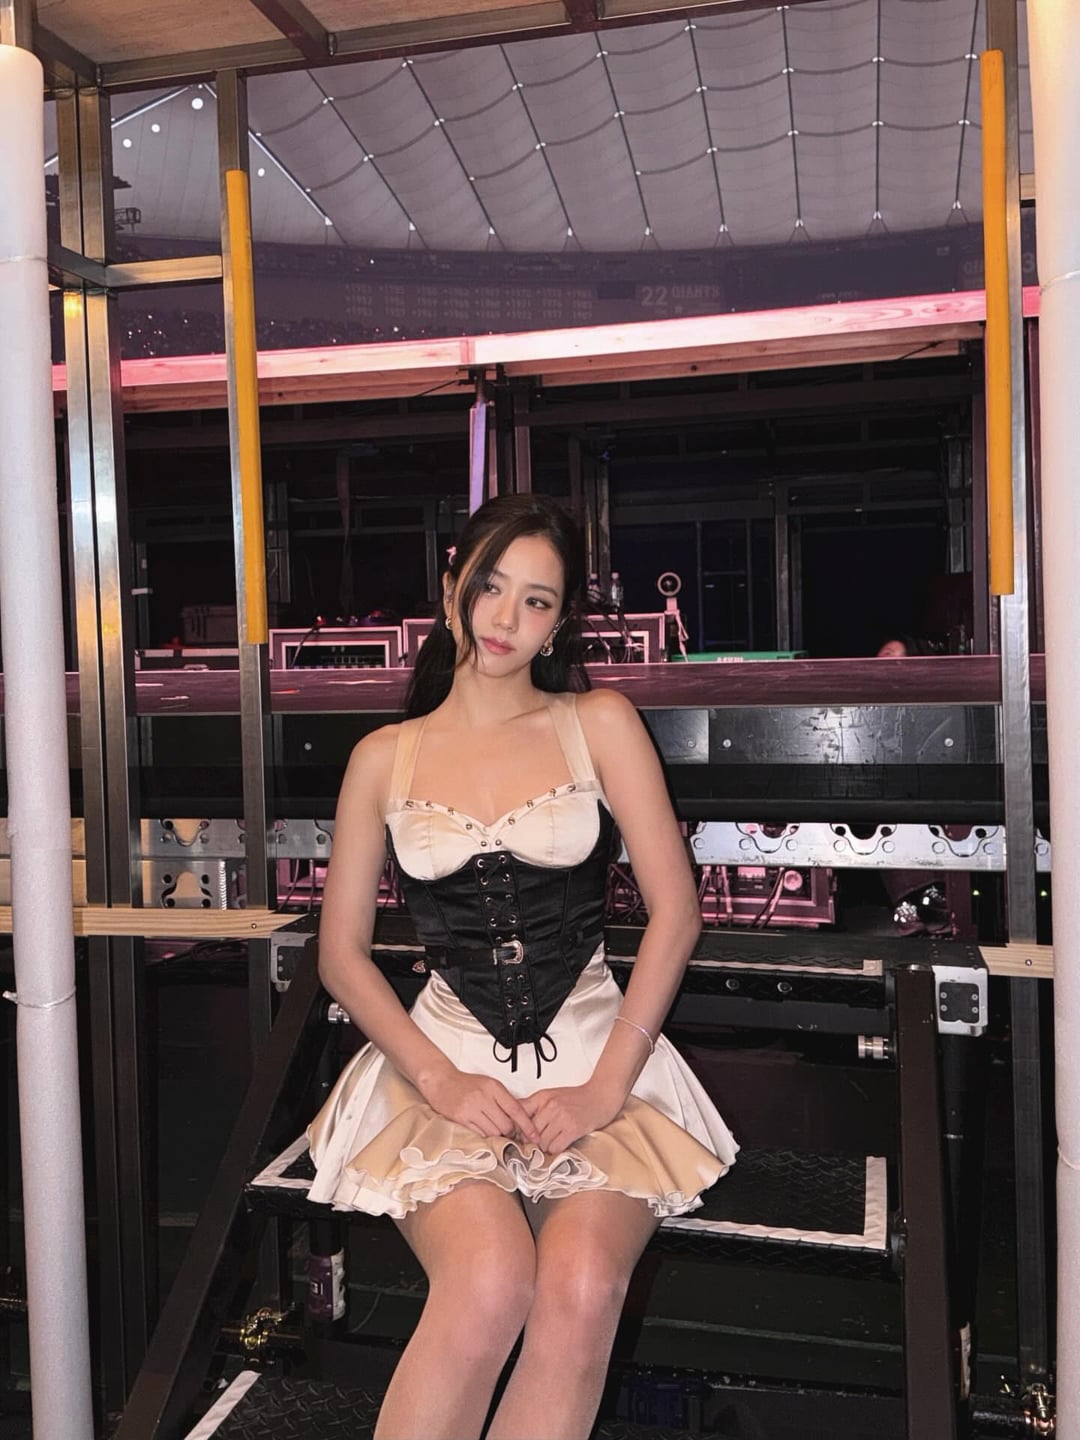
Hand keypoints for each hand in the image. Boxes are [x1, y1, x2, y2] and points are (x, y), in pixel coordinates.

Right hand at [419, 1063, 541, 1145]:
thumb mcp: (489, 1085)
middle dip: (509, 1132)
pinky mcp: (461, 1118)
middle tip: (507, 1132)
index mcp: (494, 1087)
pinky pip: (479, 1134)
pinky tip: (481, 1128)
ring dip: (496, 1135)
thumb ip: (504, 1100)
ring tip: (491, 1127)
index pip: (516, 1109)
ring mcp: (471, 1108)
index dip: (527, 1125)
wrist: (442, 1081)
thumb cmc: (467, 1084)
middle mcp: (483, 1097)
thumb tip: (520, 1120)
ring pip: (493, 1132)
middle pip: (506, 1125)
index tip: (535, 1136)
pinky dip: (483, 1135)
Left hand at [521, 1080, 623, 1153]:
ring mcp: (561, 1117)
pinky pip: (555, 1147)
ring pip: (542, 1142)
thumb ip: (535, 1107)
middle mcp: (550, 1106)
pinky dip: (556, 1149)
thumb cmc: (577, 1098)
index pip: (518, 1114)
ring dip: (546, 1147)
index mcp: (542, 1097)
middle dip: (532, 1141)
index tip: (517, 1135)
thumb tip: (518, 1123)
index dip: (517, 1127)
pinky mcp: (572, 1129)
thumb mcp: (552, 1096)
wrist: (601, 1095)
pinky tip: (561, 1143)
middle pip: (530, 1133)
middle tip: (538, 1143)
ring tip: (553, 1141)